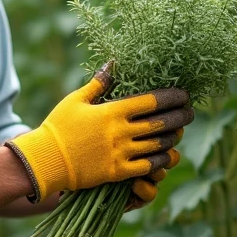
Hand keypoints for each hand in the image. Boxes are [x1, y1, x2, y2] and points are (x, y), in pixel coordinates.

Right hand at [6, 63, 193, 200]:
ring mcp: (120, 153)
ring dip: (173, 138)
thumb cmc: (58, 126)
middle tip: (191, 112)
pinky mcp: (117, 172)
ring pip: (157, 145)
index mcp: (112, 111)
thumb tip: (114, 63)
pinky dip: (160, 161)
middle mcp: (120, 131)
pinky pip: (147, 167)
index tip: (184, 94)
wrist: (45, 159)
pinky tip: (166, 156)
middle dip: (180, 117)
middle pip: (160, 122)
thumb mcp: (76, 99)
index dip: (172, 97)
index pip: (151, 101)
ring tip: (180, 132)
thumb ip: (99, 82)